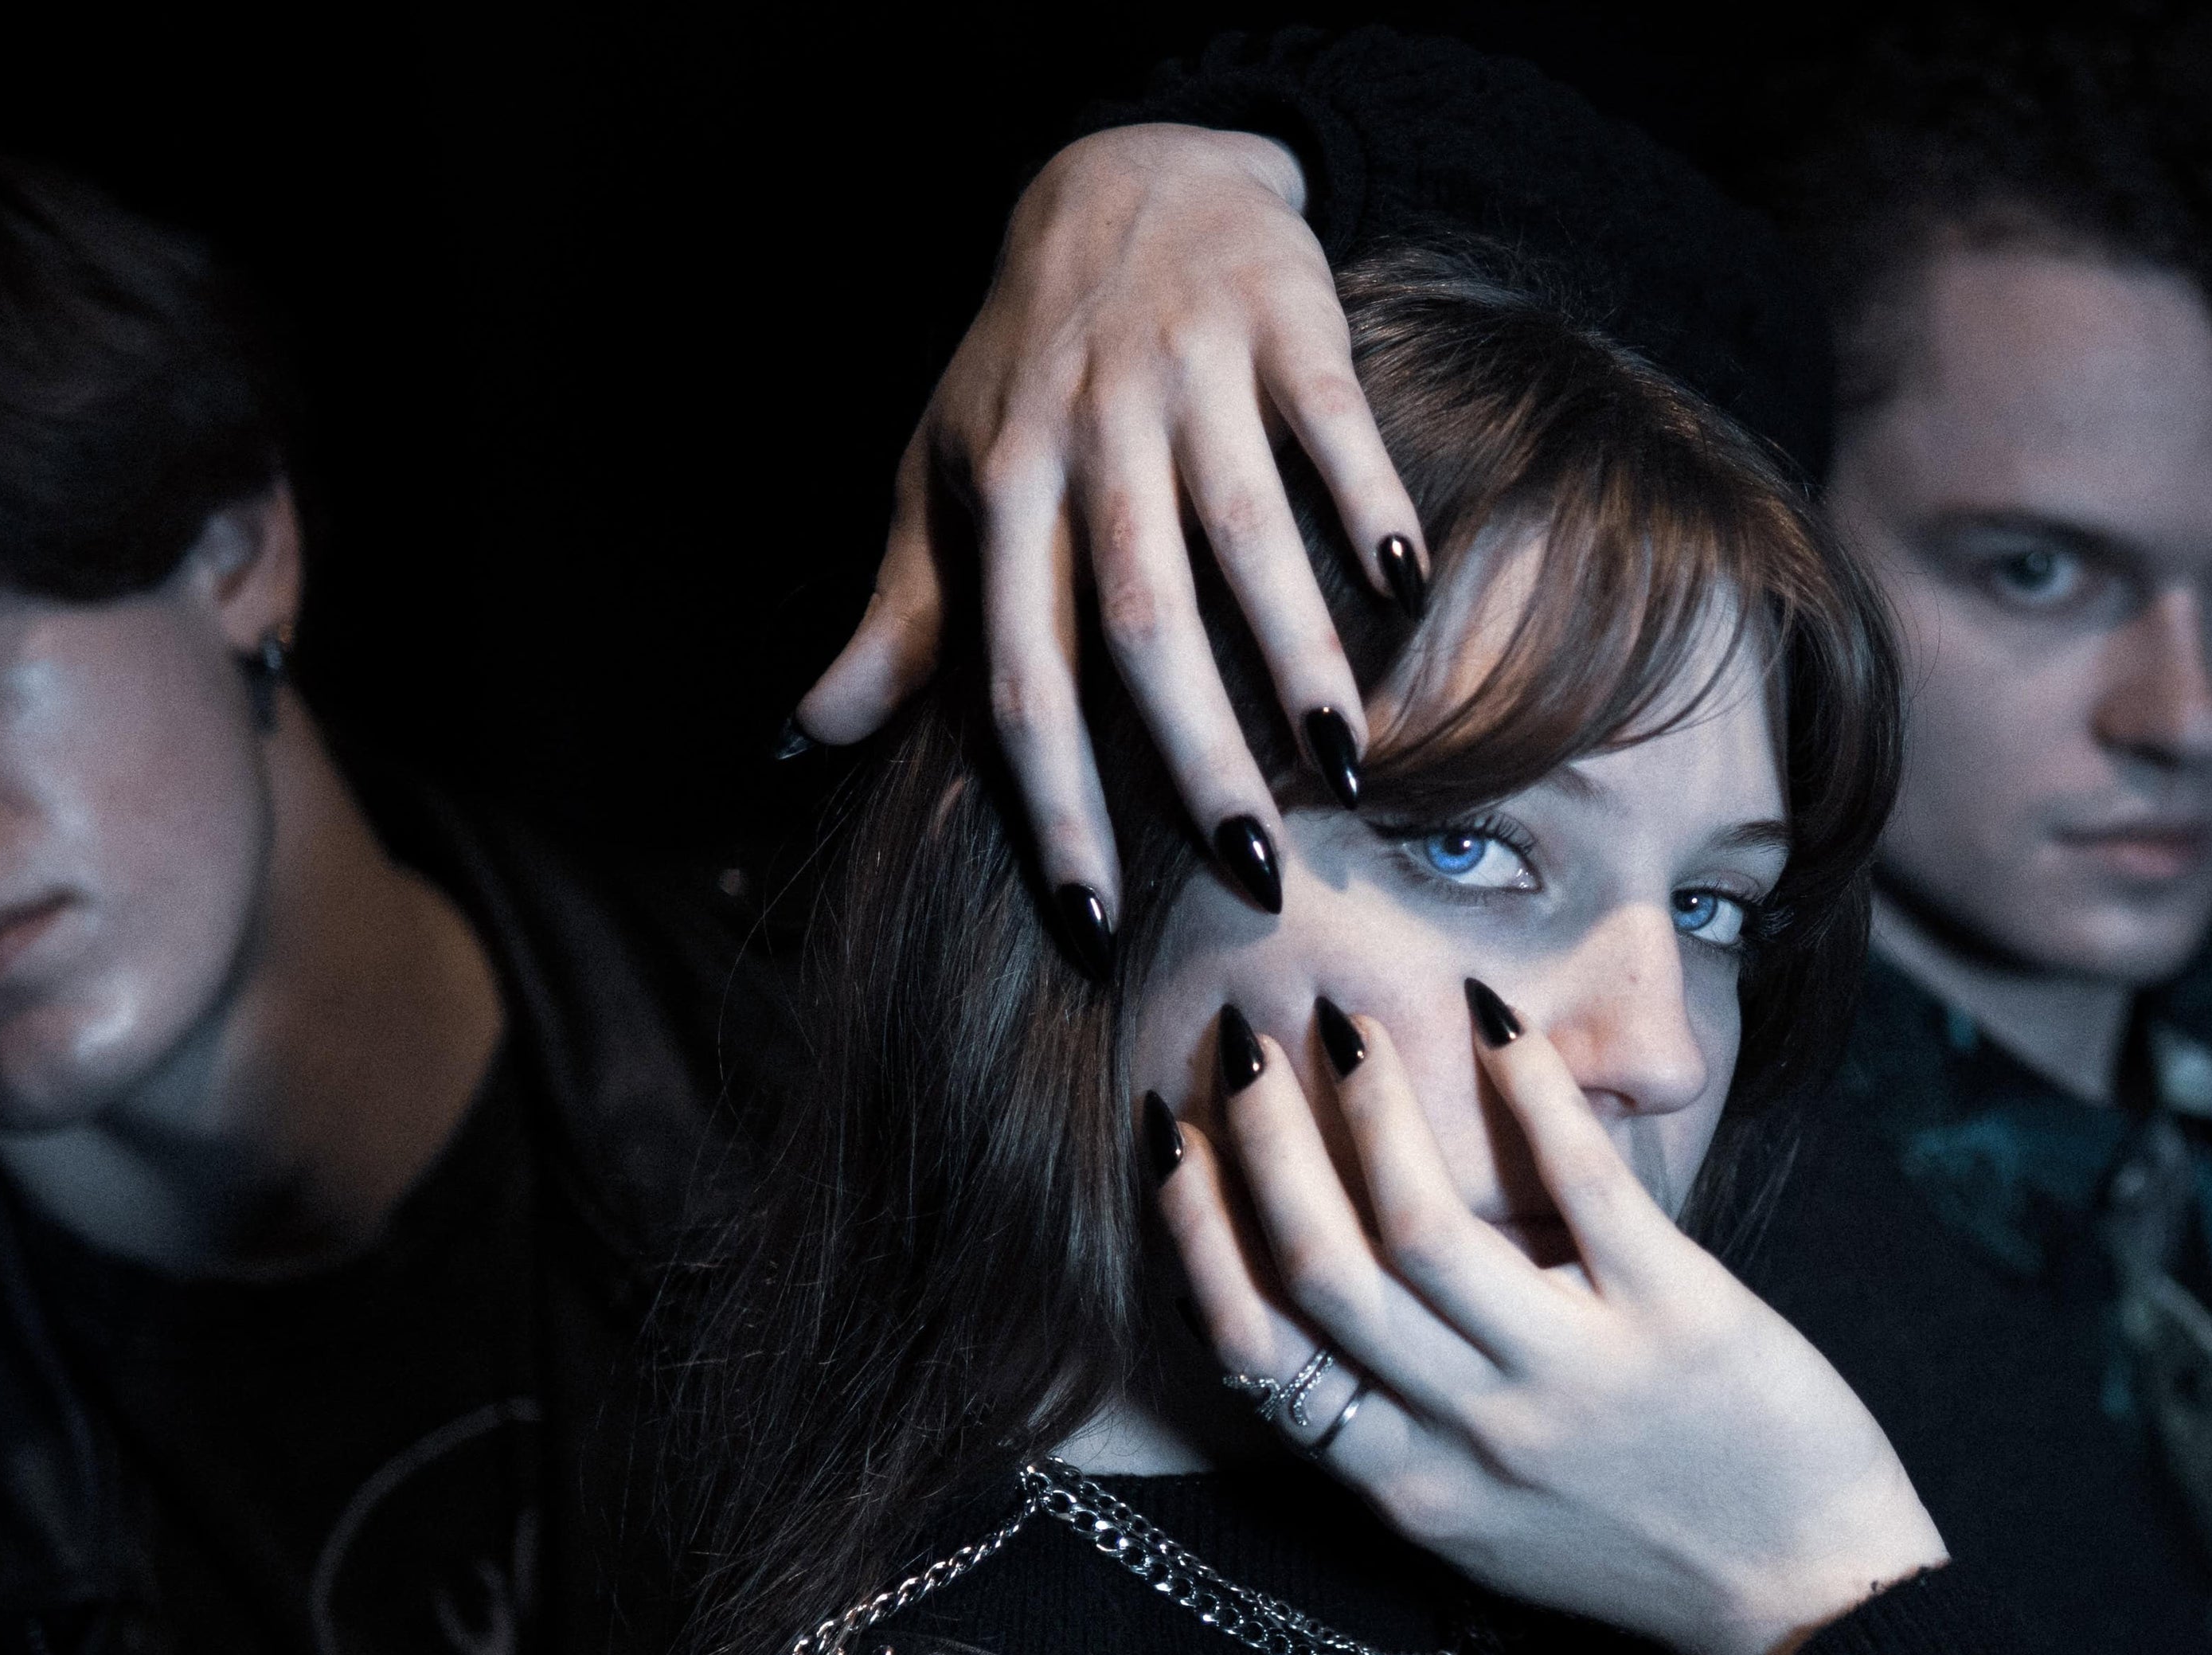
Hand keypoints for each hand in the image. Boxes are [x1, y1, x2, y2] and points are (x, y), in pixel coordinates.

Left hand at [793, 124, 1423, 923]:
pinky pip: (1327, 424)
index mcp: (1001, 500)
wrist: (1119, 176)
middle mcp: (1087, 444)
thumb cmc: (1024, 365)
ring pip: (1239, 534)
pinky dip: (1367, 502)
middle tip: (1252, 880)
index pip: (1018, 679)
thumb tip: (805, 739)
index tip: (1092, 921)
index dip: (1051, 806)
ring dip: (1297, 653)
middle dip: (1193, 757)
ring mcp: (1185, 378)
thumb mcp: (939, 478)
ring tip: (1347, 768)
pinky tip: (1405, 592)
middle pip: (1136, 624)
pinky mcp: (1282, 322)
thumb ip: (898, 616)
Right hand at [1149, 993, 1948, 1654]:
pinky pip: (1583, 1186)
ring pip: (1425, 1225)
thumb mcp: (1477, 1517)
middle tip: (1243, 1047)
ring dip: (1370, 1105)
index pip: (1258, 1347)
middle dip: (1261, 1140)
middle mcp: (1474, 1434)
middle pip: (1322, 1269)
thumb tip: (1306, 1290)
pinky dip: (1527, 1089)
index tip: (1172, 1138)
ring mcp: (1574, 1377)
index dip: (1195, 1231)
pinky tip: (1489, 1016)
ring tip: (1345, 1025)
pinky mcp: (1680, 1319)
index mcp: (1409, 1484)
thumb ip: (1392, 1423)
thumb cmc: (1634, 1548)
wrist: (1812, 1603)